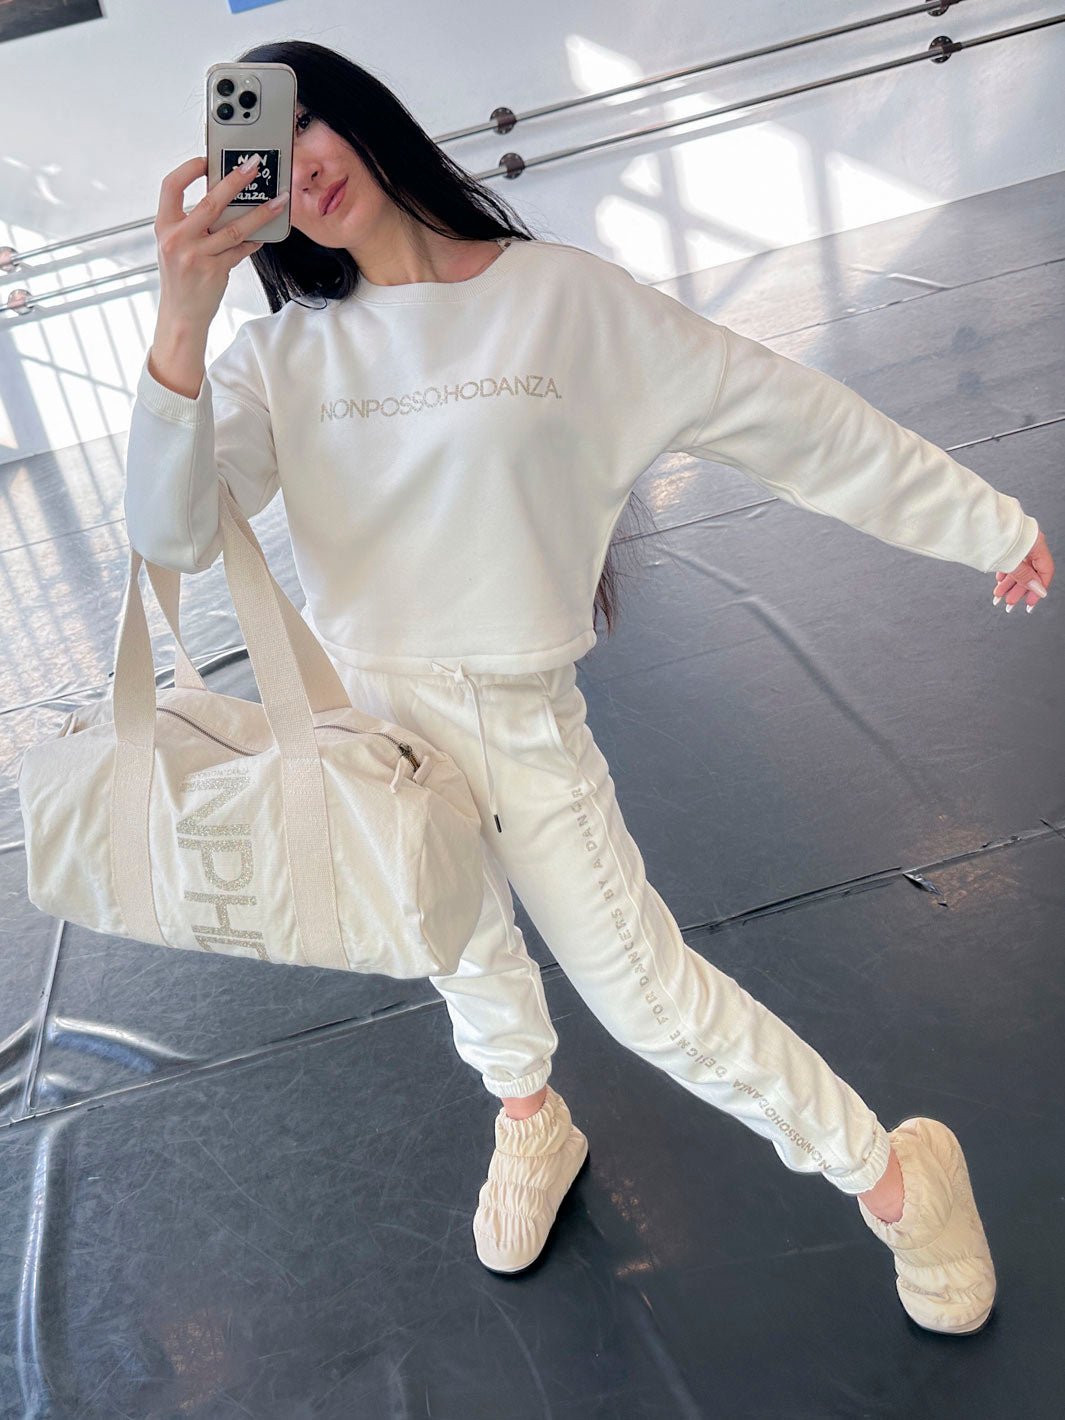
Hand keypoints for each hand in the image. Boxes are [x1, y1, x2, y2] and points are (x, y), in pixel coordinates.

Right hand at [153, 154, 276, 330]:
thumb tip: (224, 195)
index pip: (171, 186)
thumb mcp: (175, 244)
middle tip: (255, 166)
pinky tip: (266, 233)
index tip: (209, 158)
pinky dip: (255, 240)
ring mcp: (197, 256)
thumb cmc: (180, 276)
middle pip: (210, 202)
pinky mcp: (215, 271)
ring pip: (235, 228)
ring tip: (279, 200)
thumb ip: (190, 222)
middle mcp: (178, 239)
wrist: (180, 315)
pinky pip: (241, 250)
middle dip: (236, 180)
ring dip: (261, 212)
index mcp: (164, 226)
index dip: (189, 168)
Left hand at [994, 528, 1053, 612]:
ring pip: (1018, 567)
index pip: (1045, 570)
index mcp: (1036, 543)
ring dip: (1009, 584)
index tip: (1030, 603)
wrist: (971, 521)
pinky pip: (1009, 561)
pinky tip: (999, 582)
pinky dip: (1004, 574)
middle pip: (1030, 571)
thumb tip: (1038, 590)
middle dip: (1019, 589)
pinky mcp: (1005, 544)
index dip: (1038, 588)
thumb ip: (1025, 576)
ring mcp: (1016, 543)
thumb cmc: (992, 536)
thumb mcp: (1010, 561)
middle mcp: (1029, 542)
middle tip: (1010, 603)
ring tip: (999, 597)